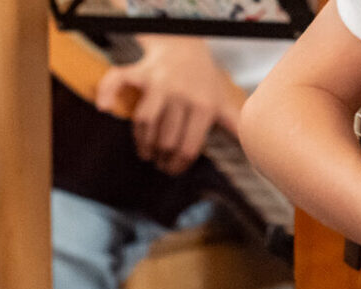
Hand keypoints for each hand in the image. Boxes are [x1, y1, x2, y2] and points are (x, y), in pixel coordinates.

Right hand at [94, 35, 245, 173]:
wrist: (185, 46)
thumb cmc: (204, 81)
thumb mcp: (223, 102)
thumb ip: (235, 127)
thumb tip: (256, 153)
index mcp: (204, 105)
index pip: (188, 147)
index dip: (178, 165)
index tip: (172, 170)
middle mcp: (181, 94)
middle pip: (166, 139)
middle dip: (161, 157)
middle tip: (159, 163)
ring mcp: (159, 82)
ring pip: (144, 121)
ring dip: (142, 142)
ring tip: (145, 153)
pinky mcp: (139, 72)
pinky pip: (118, 80)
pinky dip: (107, 92)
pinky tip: (104, 107)